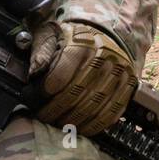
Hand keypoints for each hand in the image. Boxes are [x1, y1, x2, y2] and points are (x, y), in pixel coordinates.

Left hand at [29, 20, 137, 135]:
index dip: (41, 91)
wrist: (108, 31)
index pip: (58, 76)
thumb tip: (32, 75)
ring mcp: (118, 73)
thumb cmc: (74, 35)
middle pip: (74, 95)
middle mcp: (103, 58)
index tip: (30, 97)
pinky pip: (111, 113)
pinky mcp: (128, 86)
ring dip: (72, 122)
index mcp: (81, 42)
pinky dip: (93, 125)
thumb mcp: (51, 33)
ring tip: (57, 124)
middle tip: (41, 116)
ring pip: (93, 108)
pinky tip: (80, 128)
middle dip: (54, 111)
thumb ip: (40, 52)